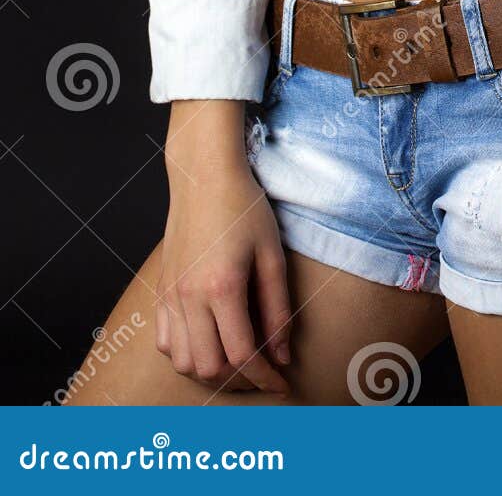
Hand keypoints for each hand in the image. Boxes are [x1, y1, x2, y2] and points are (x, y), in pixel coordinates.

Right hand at [157, 160, 292, 395]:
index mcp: (222, 287)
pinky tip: (208, 342)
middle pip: (210, 367)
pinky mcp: (160, 290)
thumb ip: (278, 309)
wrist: (203, 176)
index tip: (282, 384)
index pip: (242, 355)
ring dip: (211, 371)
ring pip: (183, 361)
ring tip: (238, 362)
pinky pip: (164, 342)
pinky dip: (186, 354)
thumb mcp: (272, 254)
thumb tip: (281, 355)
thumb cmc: (244, 207)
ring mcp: (170, 295)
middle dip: (241, 381)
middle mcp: (189, 296)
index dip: (264, 378)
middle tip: (263, 373)